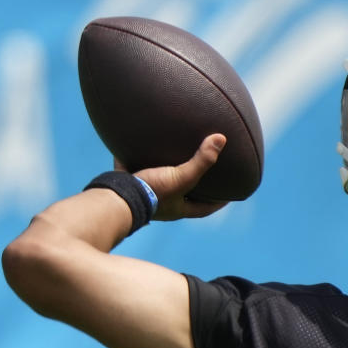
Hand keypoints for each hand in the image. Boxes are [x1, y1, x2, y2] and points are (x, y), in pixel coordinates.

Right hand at [114, 134, 228, 221]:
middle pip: (183, 196)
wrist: (116, 195)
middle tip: (206, 175)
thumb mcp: (181, 177)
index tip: (230, 194)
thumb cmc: (152, 192)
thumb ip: (202, 160)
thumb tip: (221, 139)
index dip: (218, 202)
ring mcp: (145, 194)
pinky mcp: (129, 182)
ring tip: (175, 156)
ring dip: (167, 172)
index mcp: (178, 208)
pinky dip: (140, 158)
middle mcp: (163, 204)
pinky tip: (141, 143)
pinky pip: (137, 168)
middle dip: (193, 188)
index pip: (205, 208)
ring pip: (160, 182)